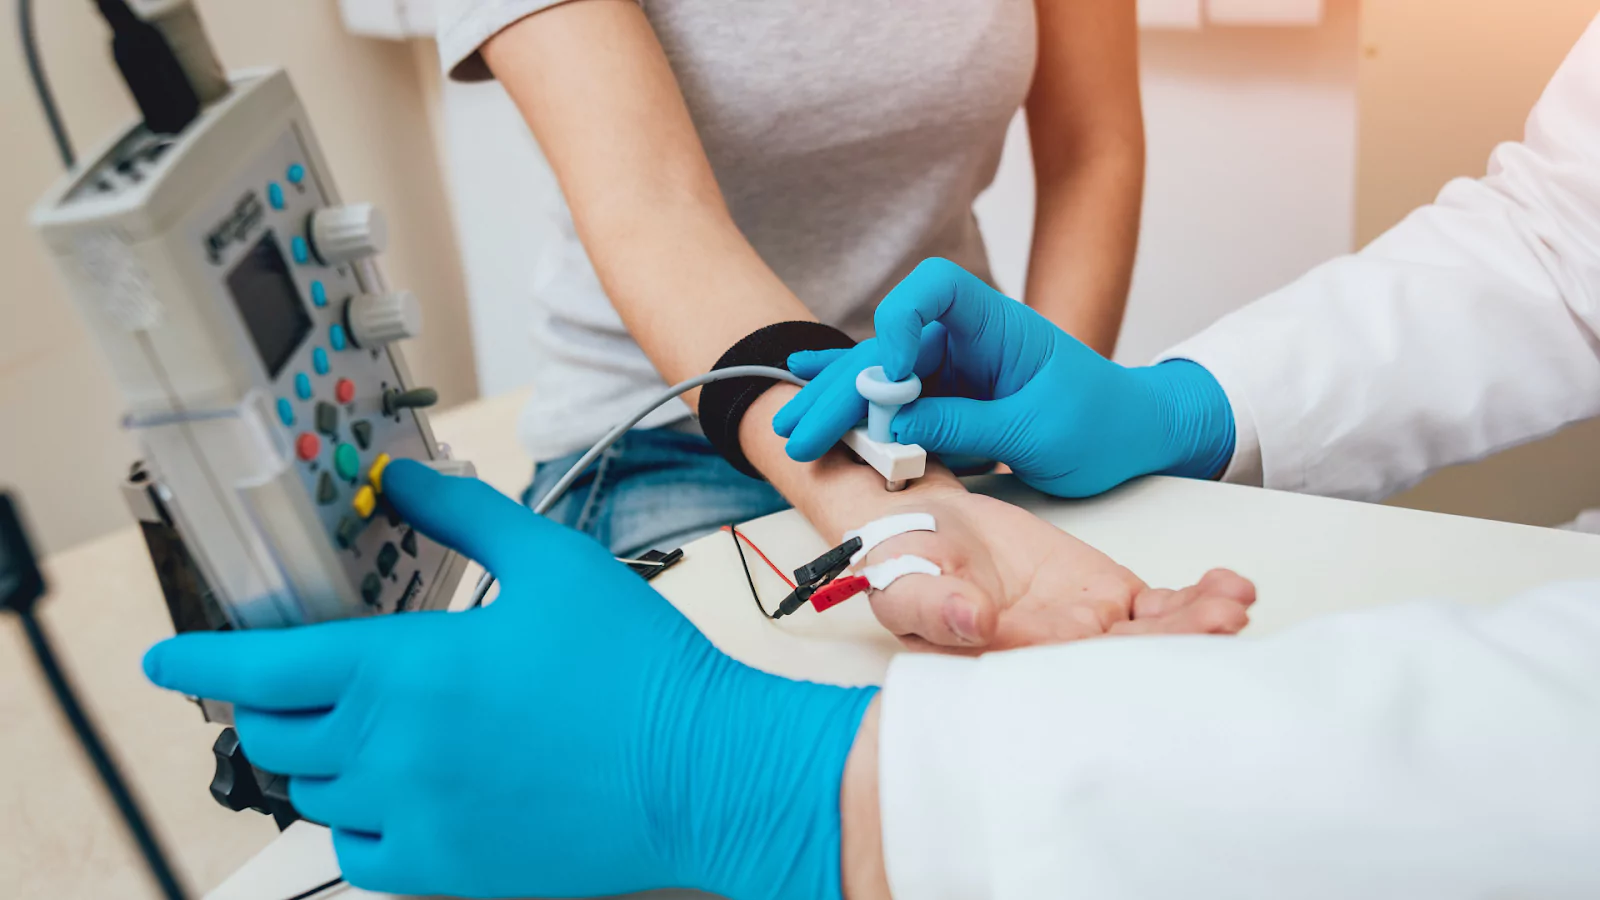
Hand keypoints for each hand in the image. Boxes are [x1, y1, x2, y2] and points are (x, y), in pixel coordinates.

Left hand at [142, 461, 874, 899]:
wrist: (699, 767)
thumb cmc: (634, 665)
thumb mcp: (550, 562)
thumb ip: (461, 515)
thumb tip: (397, 484)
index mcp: (406, 669)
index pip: (264, 665)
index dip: (201, 657)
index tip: (165, 658)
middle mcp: (392, 751)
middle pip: (275, 731)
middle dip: (269, 699)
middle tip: (295, 679)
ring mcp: (414, 817)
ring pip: (313, 792)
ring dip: (318, 755)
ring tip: (364, 728)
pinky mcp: (448, 869)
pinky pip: (358, 854)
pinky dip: (355, 821)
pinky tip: (394, 793)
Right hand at [778, 258, 1236, 497]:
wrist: (1133, 435)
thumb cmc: (1102, 424)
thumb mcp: (1037, 432)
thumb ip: (964, 426)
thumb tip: (896, 424)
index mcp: (997, 325)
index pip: (934, 291)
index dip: (901, 324)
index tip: (889, 377)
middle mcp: (966, 338)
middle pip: (890, 344)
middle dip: (843, 387)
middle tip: (803, 429)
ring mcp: (953, 367)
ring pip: (881, 375)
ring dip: (835, 403)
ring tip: (791, 428)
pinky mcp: (947, 397)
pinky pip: (893, 396)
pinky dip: (852, 398)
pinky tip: (808, 385)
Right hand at [844, 485, 1254, 651]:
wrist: (933, 526)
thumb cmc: (909, 562)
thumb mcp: (902, 580)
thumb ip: (932, 604)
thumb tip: (970, 622)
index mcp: (1000, 664)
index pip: (1047, 669)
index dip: (1085, 656)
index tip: (1112, 634)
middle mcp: (1051, 658)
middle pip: (1116, 662)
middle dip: (1169, 647)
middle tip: (1215, 626)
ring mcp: (1088, 631)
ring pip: (1149, 637)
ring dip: (1194, 625)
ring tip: (1231, 605)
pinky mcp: (1111, 600)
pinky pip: (1160, 607)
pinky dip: (1196, 599)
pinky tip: (1230, 587)